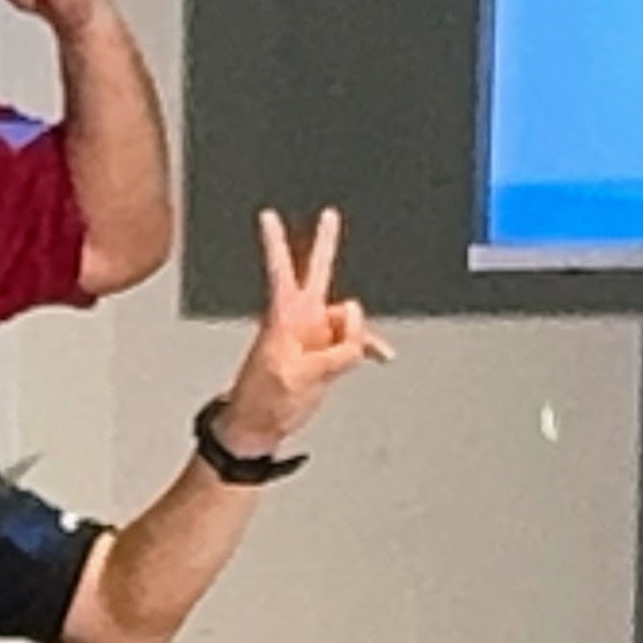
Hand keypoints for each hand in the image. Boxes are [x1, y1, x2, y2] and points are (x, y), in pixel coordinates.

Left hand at [222, 208, 390, 451]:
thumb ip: (335, 354)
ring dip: (355, 337)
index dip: (274, 243)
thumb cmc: (263, 400)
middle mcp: (302, 319)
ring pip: (351, 318)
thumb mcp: (299, 376)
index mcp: (284, 317)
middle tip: (329, 216)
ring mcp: (317, 335)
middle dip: (325, 244)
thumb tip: (360, 344)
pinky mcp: (328, 352)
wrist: (260, 426)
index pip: (280, 271)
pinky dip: (369, 348)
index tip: (266, 216)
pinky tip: (382, 356)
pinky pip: (358, 342)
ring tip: (336, 364)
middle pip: (319, 272)